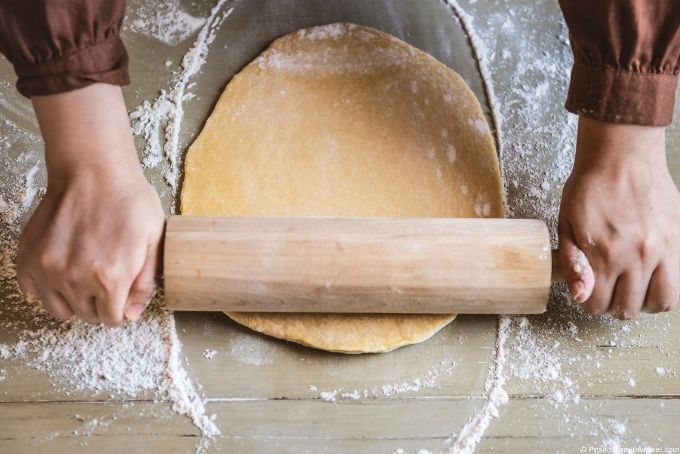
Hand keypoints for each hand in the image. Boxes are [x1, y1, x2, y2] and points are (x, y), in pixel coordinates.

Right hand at [16, 84, 164, 325]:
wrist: (94, 171)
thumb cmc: (129, 200)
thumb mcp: (153, 240)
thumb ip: (145, 282)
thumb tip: (132, 313)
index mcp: (110, 278)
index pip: (112, 319)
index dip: (120, 310)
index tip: (121, 298)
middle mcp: (75, 278)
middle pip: (86, 315)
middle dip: (99, 305)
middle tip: (106, 283)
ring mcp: (48, 268)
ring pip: (58, 308)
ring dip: (73, 300)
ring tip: (85, 279)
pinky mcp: (29, 255)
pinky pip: (32, 289)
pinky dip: (45, 287)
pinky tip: (61, 272)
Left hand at [558, 117, 679, 318]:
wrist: (622, 156)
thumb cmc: (589, 188)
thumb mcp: (566, 225)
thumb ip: (573, 264)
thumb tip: (581, 296)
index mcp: (604, 254)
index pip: (597, 304)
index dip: (590, 303)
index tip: (590, 293)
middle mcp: (637, 257)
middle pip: (628, 309)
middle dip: (614, 306)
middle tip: (610, 291)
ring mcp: (663, 249)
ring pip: (662, 302)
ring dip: (644, 303)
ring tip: (634, 289)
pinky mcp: (679, 239)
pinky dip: (666, 288)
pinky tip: (652, 278)